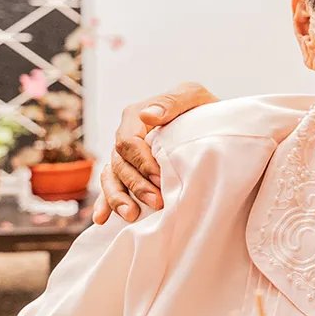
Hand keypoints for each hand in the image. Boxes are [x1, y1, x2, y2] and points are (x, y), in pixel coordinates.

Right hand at [93, 83, 216, 223]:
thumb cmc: (202, 107)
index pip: (129, 142)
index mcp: (136, 116)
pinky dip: (105, 203)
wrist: (212, 122)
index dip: (142, 162)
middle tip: (157, 202)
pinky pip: (111, 186)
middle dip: (136, 185)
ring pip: (112, 178)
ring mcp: (125, 156)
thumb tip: (147, 115)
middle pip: (120, 164)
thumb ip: (172, 102)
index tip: (161, 178)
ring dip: (118, 198)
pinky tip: (102, 219)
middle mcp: (125, 136)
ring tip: (131, 215)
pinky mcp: (129, 171)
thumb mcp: (193, 96)